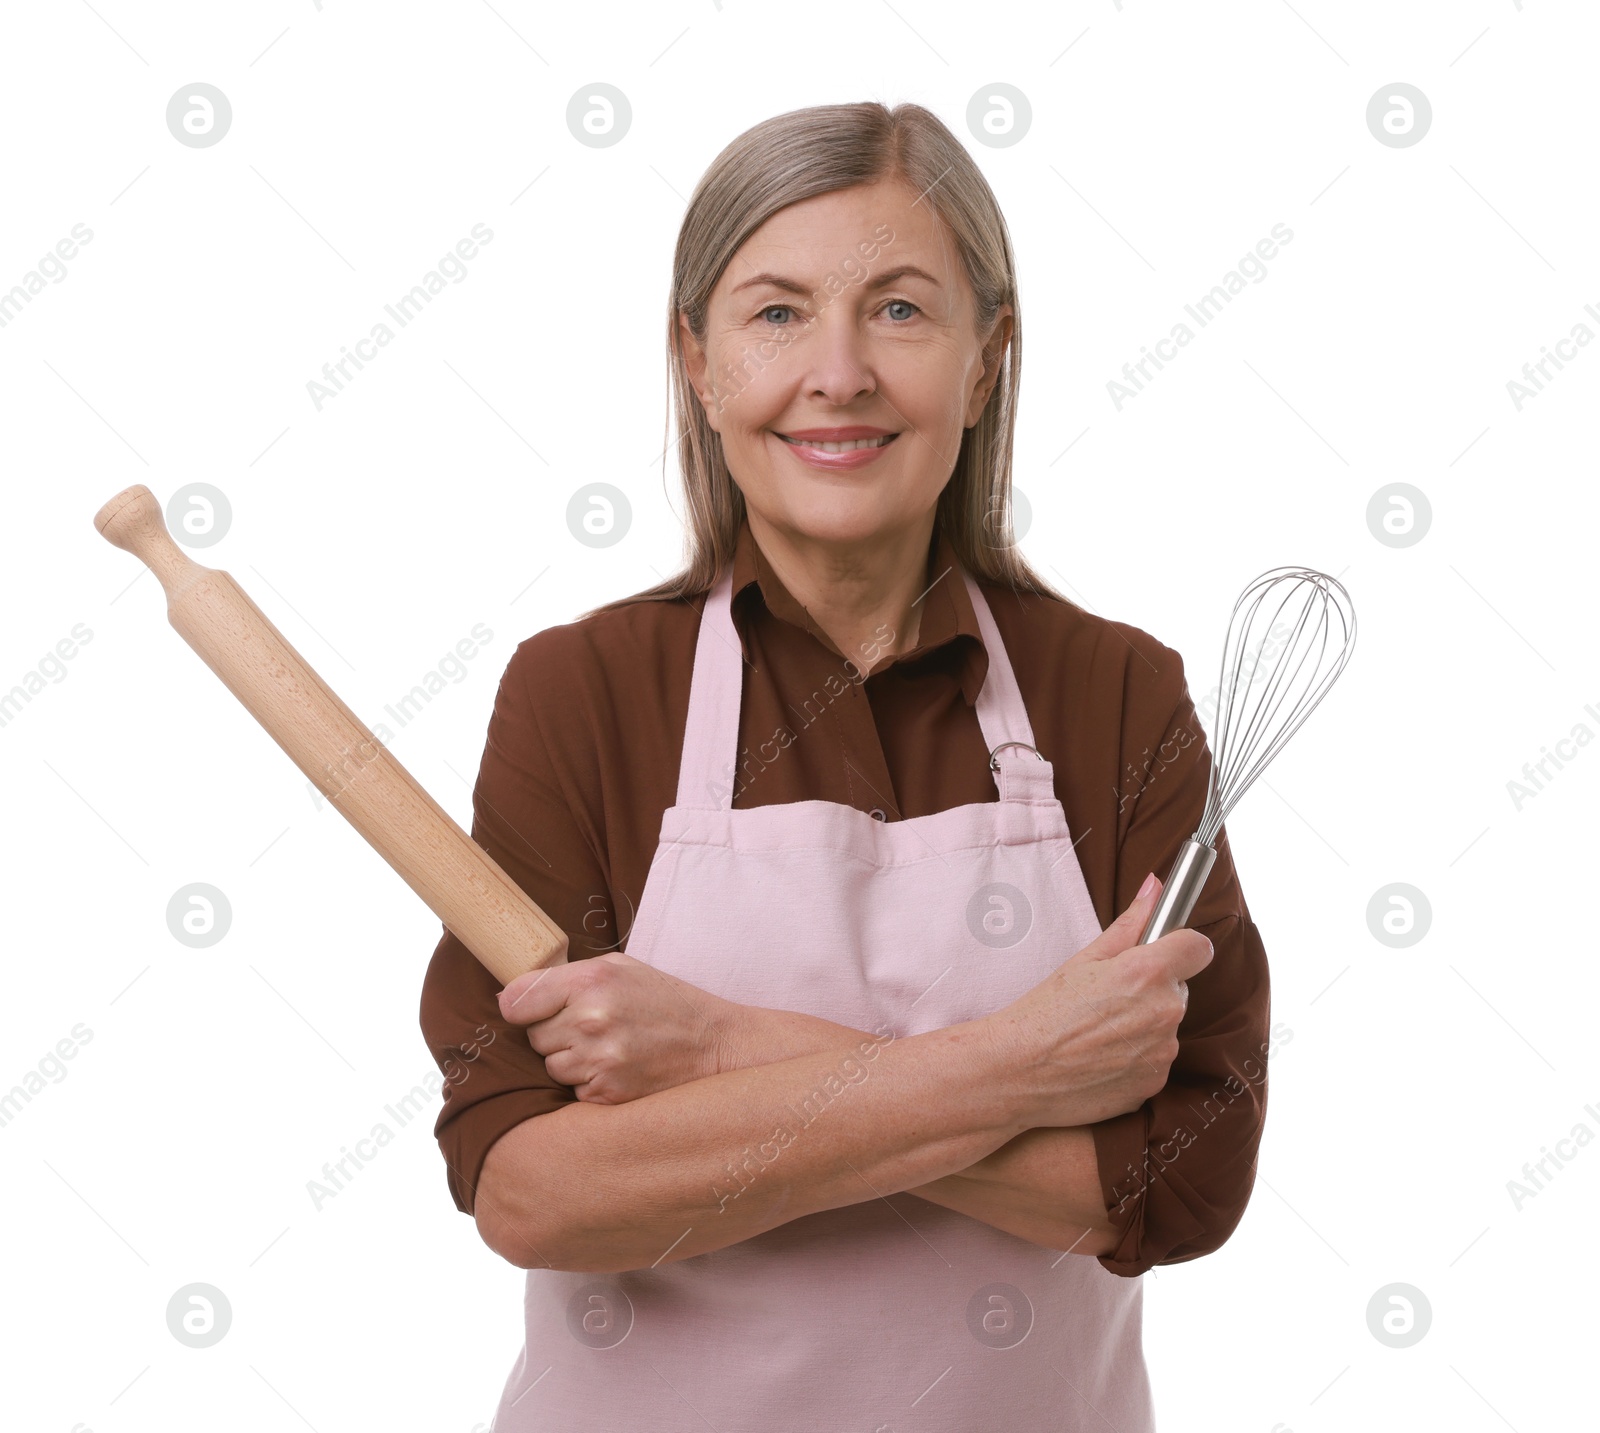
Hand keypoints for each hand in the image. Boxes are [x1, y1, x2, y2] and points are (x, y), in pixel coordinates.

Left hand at [496, 952, 736, 1103]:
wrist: (715, 1046)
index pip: (515, 1001)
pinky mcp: (606, 1095)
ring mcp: (599, 1061)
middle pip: (533, 1037)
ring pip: (551, 1067)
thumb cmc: (666, 1002)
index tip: (530, 1009)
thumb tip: (510, 996)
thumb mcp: (622, 968)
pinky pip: (572, 1091)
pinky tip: (619, 1069)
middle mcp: (590, 1020)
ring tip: (609, 1048)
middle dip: (555, 1033)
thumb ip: (568, 976)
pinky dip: (589, 1083)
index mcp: (590, 981)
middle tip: (593, 1027)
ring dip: (571, 1060)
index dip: (521, 1006)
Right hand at [986, 874, 1213, 1128]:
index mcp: (1147, 972)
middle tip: (1110, 996)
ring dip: (1146, 1023)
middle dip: (1154, 988)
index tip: (1165, 951)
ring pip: (1167, 1024)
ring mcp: (1164, 1051)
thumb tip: (1156, 888)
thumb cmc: (1045, 1011)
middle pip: (1179, 988)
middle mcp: (1165, 1011)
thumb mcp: (1084, 959)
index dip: (1181, 946)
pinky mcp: (1157, 1082)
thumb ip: (1130, 924)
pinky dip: (1137, 1055)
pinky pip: (1157, 1058)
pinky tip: (1103, 1055)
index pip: (1199, 947)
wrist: (1020, 1072)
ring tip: (1100, 1030)